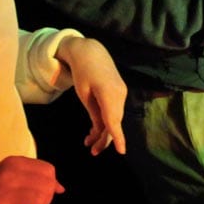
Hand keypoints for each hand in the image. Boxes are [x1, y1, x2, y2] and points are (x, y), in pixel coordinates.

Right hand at [0, 156, 64, 203]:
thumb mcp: (11, 174)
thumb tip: (61, 188)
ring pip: (39, 201)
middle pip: (46, 186)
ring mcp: (1, 193)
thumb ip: (35, 176)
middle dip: (47, 200)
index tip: (42, 193)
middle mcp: (8, 175)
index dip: (51, 184)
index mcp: (13, 162)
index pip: (48, 170)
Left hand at [55, 35, 127, 154]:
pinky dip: (106, 121)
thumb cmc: (82, 72)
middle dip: (104, 139)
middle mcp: (119, 94)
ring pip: (115, 118)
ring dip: (103, 131)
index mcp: (108, 93)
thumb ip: (94, 113)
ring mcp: (121, 93)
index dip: (117, 137)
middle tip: (92, 152)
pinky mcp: (120, 92)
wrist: (91, 51)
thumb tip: (100, 131)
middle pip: (114, 122)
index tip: (121, 151)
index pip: (113, 120)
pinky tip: (94, 130)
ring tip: (88, 142)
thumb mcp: (84, 94)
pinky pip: (114, 111)